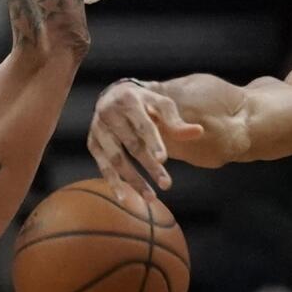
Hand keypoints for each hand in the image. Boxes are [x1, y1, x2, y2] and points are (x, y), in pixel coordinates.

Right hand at [88, 81, 204, 204]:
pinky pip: (103, 166)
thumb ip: (177, 121)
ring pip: (116, 159)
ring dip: (133, 179)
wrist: (115, 94)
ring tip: (151, 197)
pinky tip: (125, 198)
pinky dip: (113, 182)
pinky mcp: (92, 143)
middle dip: (149, 166)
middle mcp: (109, 114)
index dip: (154, 142)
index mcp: (129, 100)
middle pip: (132, 145)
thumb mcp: (161, 104)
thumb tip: (198, 132)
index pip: (143, 125)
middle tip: (167, 185)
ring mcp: (98, 129)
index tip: (164, 160)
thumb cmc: (145, 102)